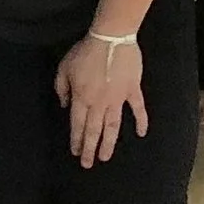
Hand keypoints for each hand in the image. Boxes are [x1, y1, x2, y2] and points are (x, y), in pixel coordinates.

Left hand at [55, 34, 147, 168]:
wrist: (110, 39)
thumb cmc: (85, 52)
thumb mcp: (64, 67)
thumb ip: (61, 88)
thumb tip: (64, 105)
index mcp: (82, 98)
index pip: (78, 124)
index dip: (76, 139)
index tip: (76, 153)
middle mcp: (99, 103)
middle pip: (94, 130)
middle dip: (90, 148)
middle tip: (88, 164)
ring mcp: (117, 99)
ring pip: (112, 126)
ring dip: (109, 143)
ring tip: (106, 157)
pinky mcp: (132, 91)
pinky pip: (138, 109)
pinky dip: (141, 121)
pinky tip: (141, 134)